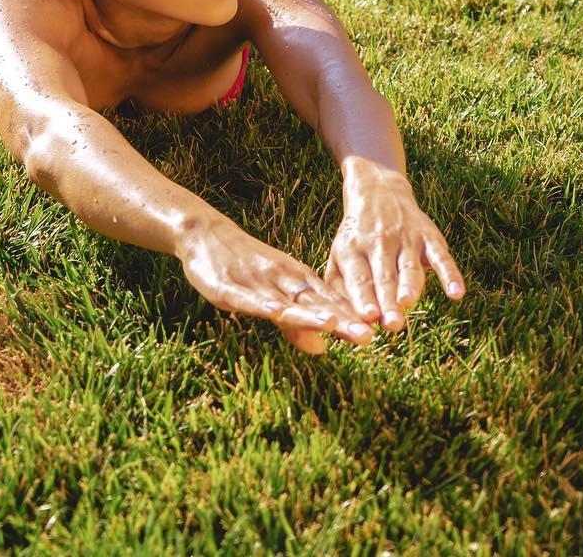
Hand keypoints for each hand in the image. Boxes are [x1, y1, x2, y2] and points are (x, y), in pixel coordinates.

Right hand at [177, 217, 374, 353]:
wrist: (205, 234)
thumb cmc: (242, 267)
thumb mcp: (271, 297)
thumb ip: (295, 323)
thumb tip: (322, 349)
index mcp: (295, 280)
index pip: (328, 303)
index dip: (350, 319)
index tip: (376, 334)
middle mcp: (282, 279)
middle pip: (314, 303)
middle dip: (340, 321)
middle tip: (367, 337)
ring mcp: (257, 282)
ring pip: (286, 300)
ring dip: (309, 312)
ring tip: (332, 324)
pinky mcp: (230, 287)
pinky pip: (249, 298)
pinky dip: (264, 305)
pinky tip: (276, 312)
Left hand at [327, 164, 464, 331]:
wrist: (378, 191)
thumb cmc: (356, 238)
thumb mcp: (340, 255)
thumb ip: (340, 287)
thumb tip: (345, 325)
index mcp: (352, 250)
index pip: (359, 278)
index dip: (364, 297)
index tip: (368, 317)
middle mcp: (377, 242)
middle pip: (384, 276)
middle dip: (388, 301)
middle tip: (392, 325)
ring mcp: (405, 238)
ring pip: (409, 266)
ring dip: (410, 285)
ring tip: (408, 302)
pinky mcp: (429, 236)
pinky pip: (441, 257)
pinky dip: (450, 274)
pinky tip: (456, 293)